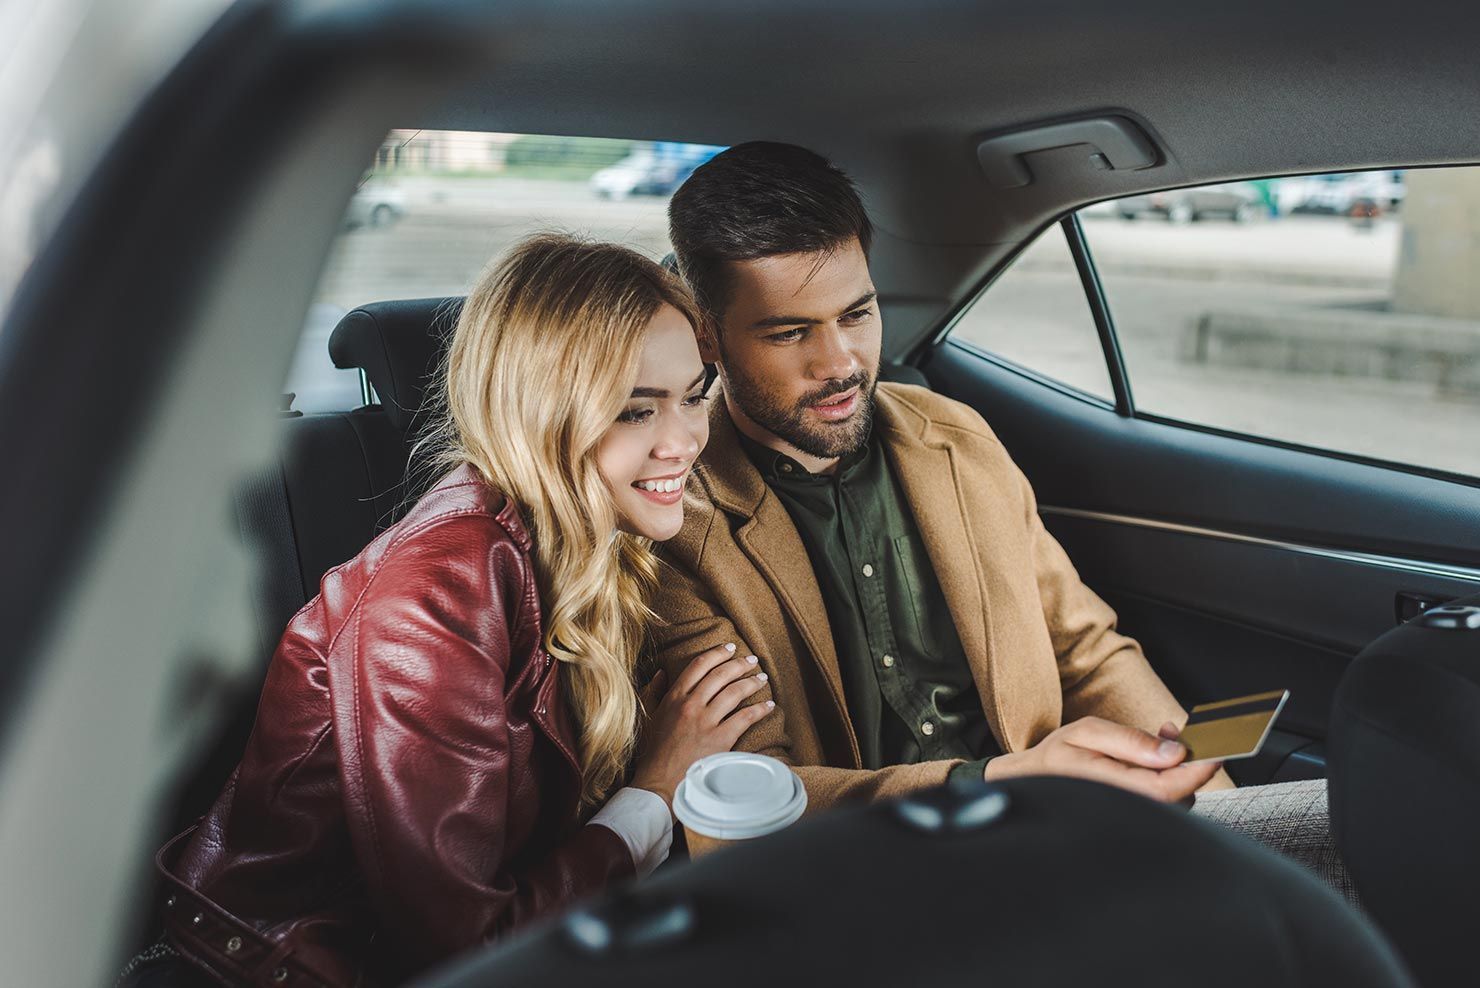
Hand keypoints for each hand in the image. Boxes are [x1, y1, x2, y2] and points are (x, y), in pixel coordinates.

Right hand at [630, 643, 775, 809]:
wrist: (659, 784)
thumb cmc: (653, 753)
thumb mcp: (648, 717)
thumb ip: (654, 692)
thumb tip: (662, 672)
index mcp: (673, 698)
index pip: (698, 666)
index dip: (716, 653)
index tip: (729, 648)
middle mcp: (690, 706)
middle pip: (720, 675)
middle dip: (739, 664)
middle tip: (753, 660)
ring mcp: (705, 722)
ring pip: (734, 692)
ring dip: (752, 682)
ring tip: (763, 678)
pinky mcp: (719, 740)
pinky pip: (744, 718)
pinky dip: (759, 709)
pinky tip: (769, 705)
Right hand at [983, 716, 1219, 803]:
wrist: (1028, 783)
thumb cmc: (1055, 758)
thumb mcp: (1087, 734)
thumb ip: (1131, 741)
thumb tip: (1173, 751)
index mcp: (1113, 791)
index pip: (1169, 789)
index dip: (1197, 770)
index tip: (1217, 749)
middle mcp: (1127, 811)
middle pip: (1179, 796)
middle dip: (1186, 763)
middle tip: (1171, 729)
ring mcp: (1131, 818)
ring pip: (1175, 799)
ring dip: (1176, 770)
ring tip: (1158, 741)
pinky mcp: (1134, 817)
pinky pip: (1164, 801)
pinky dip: (1167, 778)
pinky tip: (1152, 760)